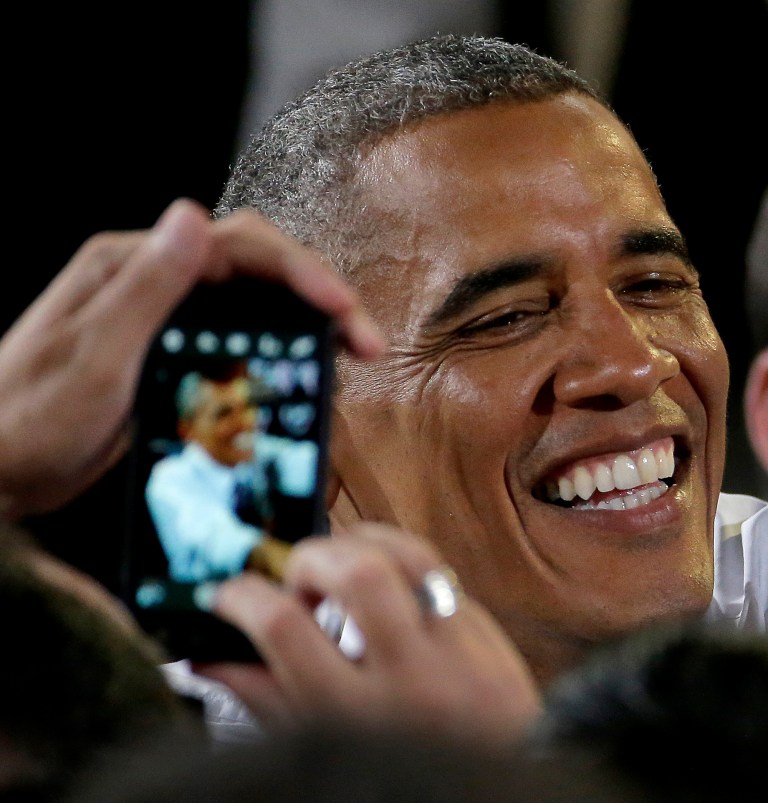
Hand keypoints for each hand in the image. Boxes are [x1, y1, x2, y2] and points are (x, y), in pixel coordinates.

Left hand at [0, 199, 383, 518]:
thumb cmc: (27, 421)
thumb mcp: (89, 358)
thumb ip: (143, 288)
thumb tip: (192, 217)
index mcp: (131, 266)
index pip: (237, 247)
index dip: (299, 271)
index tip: (342, 309)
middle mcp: (153, 281)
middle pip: (256, 269)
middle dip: (319, 296)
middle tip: (364, 340)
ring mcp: (163, 316)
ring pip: (255, 301)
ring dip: (306, 321)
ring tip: (348, 353)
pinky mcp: (171, 352)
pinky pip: (238, 336)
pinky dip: (278, 348)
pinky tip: (299, 372)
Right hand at [196, 523, 541, 746]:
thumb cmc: (396, 780)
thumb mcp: (321, 748)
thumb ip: (265, 700)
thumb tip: (206, 656)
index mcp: (356, 720)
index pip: (285, 626)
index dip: (241, 596)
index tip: (228, 592)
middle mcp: (412, 681)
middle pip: (357, 573)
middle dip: (310, 558)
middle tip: (296, 579)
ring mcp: (460, 654)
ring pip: (410, 555)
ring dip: (361, 542)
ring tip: (340, 565)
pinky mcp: (490, 638)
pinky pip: (441, 574)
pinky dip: (401, 563)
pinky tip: (384, 580)